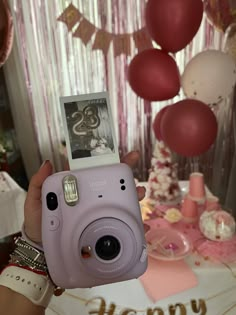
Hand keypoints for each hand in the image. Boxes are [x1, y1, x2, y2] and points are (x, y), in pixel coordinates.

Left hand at [24, 151, 145, 243]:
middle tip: (136, 181)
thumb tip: (48, 163)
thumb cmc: (39, 225)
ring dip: (134, 199)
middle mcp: (91, 202)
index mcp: (79, 191)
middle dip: (129, 182)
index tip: (127, 158)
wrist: (42, 252)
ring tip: (140, 196)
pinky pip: (120, 227)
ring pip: (120, 205)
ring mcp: (97, 217)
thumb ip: (39, 183)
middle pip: (114, 189)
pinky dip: (134, 225)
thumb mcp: (34, 202)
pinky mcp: (102, 232)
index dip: (113, 164)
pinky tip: (143, 225)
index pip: (97, 175)